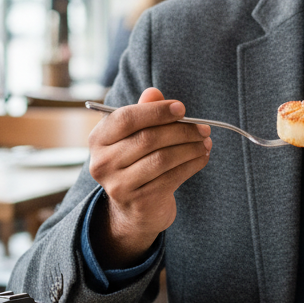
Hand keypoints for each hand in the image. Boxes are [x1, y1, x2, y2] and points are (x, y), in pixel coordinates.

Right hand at [87, 87, 211, 264]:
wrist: (134, 210)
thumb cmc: (137, 163)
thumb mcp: (135, 136)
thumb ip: (143, 112)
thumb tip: (154, 92)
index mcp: (98, 139)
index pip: (125, 118)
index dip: (156, 111)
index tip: (182, 109)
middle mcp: (102, 163)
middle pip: (148, 138)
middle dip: (181, 130)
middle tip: (203, 128)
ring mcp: (119, 185)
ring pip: (163, 158)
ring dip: (190, 148)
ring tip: (205, 142)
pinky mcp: (139, 202)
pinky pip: (173, 177)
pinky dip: (192, 165)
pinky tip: (202, 157)